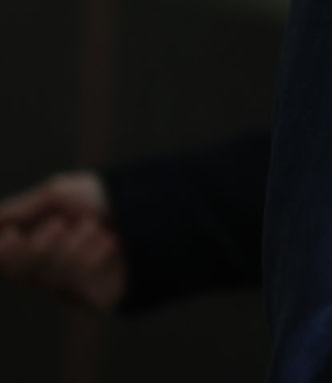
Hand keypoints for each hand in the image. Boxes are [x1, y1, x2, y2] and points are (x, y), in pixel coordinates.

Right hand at [0, 171, 126, 309]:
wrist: (155, 205)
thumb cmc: (106, 197)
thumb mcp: (59, 195)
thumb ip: (19, 210)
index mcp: (39, 246)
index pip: (9, 261)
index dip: (4, 253)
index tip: (11, 233)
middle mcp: (52, 270)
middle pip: (22, 271)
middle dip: (38, 247)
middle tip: (61, 224)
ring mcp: (74, 286)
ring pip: (49, 275)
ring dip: (73, 244)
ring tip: (96, 227)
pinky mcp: (95, 298)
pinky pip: (78, 281)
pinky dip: (93, 255)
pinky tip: (113, 244)